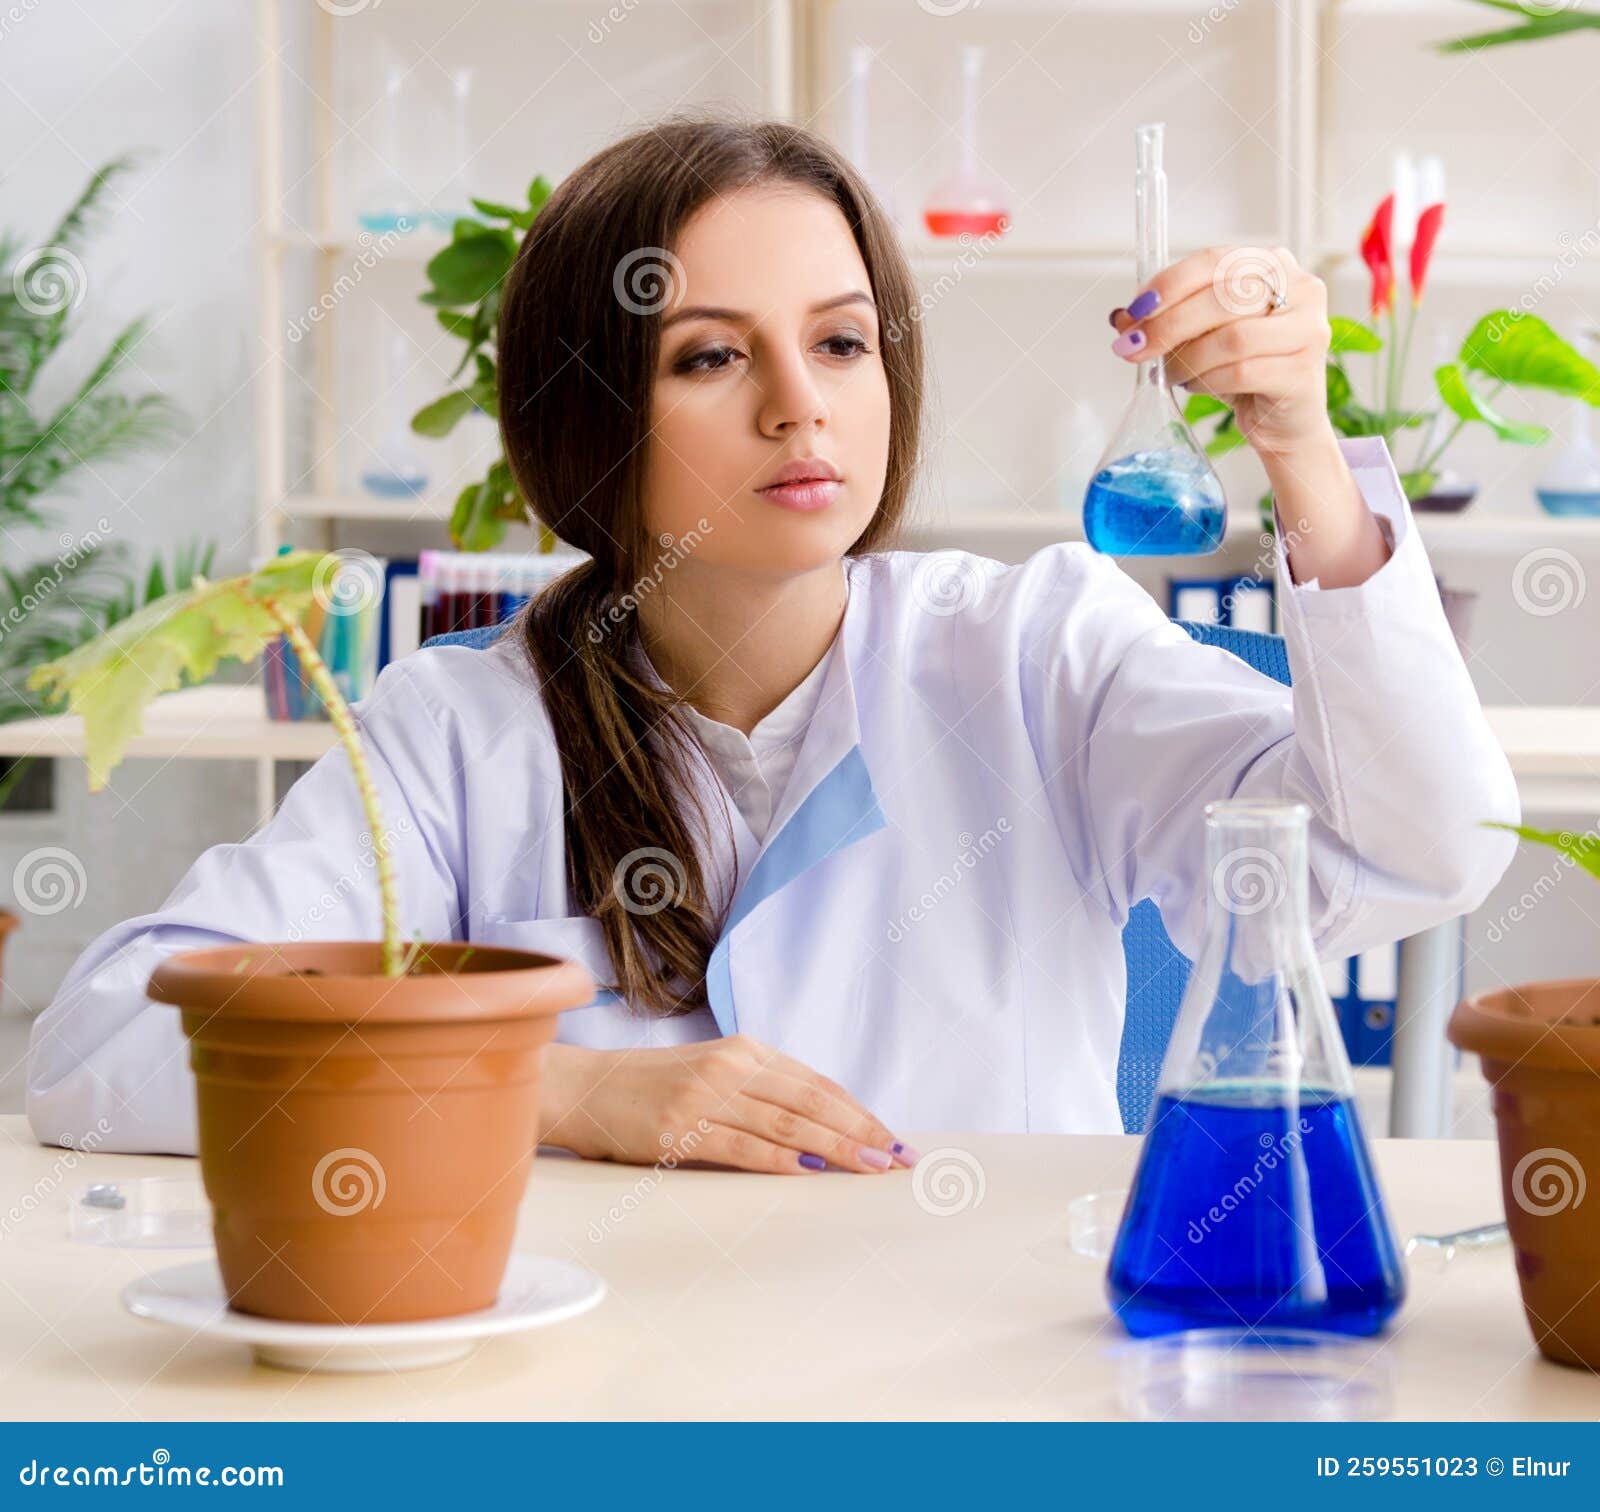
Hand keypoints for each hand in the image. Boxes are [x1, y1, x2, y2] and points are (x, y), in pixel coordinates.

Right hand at [538, 1034, 917, 1174]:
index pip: (817, 1083)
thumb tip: (821, 1128)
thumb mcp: (712, 1075)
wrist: (584, 1089)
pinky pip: (743, 1145)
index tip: (895, 1137)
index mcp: (744, 1050)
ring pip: (788, 1123)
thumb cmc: (652, 1089)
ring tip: (873, 1166)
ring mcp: (706, 1096)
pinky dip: (783, 1158)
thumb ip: (760, 1091)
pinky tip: (813, 1171)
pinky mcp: (681, 1129)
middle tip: (901, 1158)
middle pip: (813, 1101)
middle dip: (863, 1130)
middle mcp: (731, 1066)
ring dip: (838, 1147)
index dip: (861, 1111)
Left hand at [1110, 245, 1333, 461]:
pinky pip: (1241, 372)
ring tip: (1169, 374)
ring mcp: (1308, 329)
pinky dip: (1207, 381)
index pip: (1214, 261)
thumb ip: (1168, 319)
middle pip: (1223, 297)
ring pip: (1232, 337)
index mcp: (1273, 265)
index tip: (1134, 312)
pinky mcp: (1302, 372)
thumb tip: (1121, 318)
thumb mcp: (1203, 336)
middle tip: (1136, 349)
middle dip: (1169, 324)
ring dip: (1188, 358)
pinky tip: (1194, 386)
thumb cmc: (1244, 370)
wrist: (1284, 420)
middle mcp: (1300, 288)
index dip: (1169, 284)